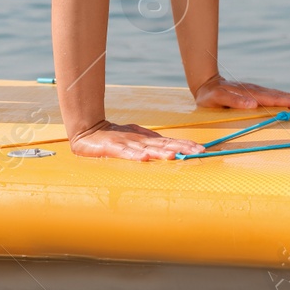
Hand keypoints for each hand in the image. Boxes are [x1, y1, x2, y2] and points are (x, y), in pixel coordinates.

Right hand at [69, 120, 204, 159]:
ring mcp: (126, 143)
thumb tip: (170, 147)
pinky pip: (125, 153)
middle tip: (198, 151)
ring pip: (147, 148)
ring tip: (174, 155)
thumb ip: (150, 143)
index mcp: (146, 139)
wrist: (88, 131)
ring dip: (161, 152)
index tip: (201, 148)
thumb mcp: (135, 139)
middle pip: (163, 144)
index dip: (185, 144)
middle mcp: (139, 140)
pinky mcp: (113, 148)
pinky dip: (135, 155)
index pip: (169, 141)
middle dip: (181, 147)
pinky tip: (144, 158)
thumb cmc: (113, 136)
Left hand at [194, 74, 289, 110]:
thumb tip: (252, 104)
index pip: (275, 99)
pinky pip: (276, 97)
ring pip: (281, 96)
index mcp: (251, 94)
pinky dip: (289, 99)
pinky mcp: (257, 95)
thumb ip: (233, 101)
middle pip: (283, 96)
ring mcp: (258, 92)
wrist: (205, 85)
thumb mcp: (217, 99)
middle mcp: (258, 92)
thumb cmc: (210, 96)